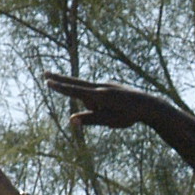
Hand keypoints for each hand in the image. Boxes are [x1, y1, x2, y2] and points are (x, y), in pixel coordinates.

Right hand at [46, 74, 182, 132]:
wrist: (149, 105)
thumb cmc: (129, 115)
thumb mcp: (109, 121)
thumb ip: (90, 119)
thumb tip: (71, 120)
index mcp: (99, 95)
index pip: (75, 91)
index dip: (60, 88)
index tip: (48, 82)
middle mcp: (101, 86)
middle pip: (76, 83)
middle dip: (60, 79)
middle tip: (45, 73)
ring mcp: (107, 85)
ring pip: (90, 93)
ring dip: (92, 104)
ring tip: (111, 114)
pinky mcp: (111, 86)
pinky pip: (99, 94)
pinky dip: (99, 102)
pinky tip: (114, 110)